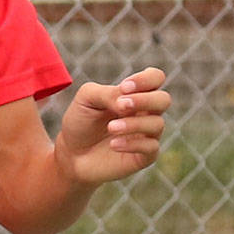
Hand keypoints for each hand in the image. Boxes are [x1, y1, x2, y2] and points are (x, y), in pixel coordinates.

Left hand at [56, 66, 170, 186]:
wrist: (70, 154)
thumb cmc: (80, 122)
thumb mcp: (86, 99)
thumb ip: (106, 93)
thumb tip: (126, 102)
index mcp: (133, 94)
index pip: (155, 78)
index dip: (146, 79)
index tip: (124, 87)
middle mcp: (145, 112)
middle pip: (163, 99)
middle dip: (144, 100)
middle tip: (120, 105)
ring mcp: (147, 134)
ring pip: (157, 124)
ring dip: (133, 124)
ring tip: (111, 128)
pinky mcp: (145, 156)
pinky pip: (151, 147)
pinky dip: (132, 144)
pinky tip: (114, 144)